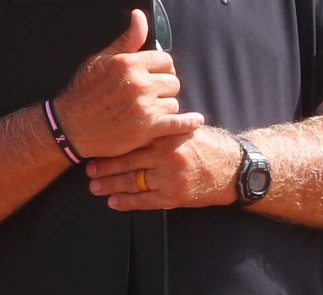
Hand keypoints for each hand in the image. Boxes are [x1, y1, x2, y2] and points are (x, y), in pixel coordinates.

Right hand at [54, 9, 203, 158]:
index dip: (162, 67)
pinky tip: (195, 121)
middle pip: (173, 81)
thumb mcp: (102, 59)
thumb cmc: (84, 91)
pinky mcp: (146, 130)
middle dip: (164, 87)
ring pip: (173, 102)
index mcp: (129, 63)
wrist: (71, 126)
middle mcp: (139, 84)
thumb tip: (139, 15)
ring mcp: (144, 108)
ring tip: (150, 110)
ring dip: (166, 107)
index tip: (156, 75)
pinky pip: (177, 124)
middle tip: (153, 94)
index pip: (165, 60)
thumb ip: (127, 39)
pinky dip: (188, 123)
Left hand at [85, 126, 239, 210]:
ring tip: (94, 185)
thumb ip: (163, 126)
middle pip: (129, 161)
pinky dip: (128, 202)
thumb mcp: (187, 128)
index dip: (114, 143)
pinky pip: (146, 201)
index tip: (97, 143)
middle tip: (88, 167)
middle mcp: (167, 156)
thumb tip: (135, 119)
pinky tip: (114, 201)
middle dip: (106, 166)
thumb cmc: (209, 144)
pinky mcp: (175, 197)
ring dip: (111, 185)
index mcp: (169, 135)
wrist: (234, 169)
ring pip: (134, 182)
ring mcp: (170, 178)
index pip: (135, 138)